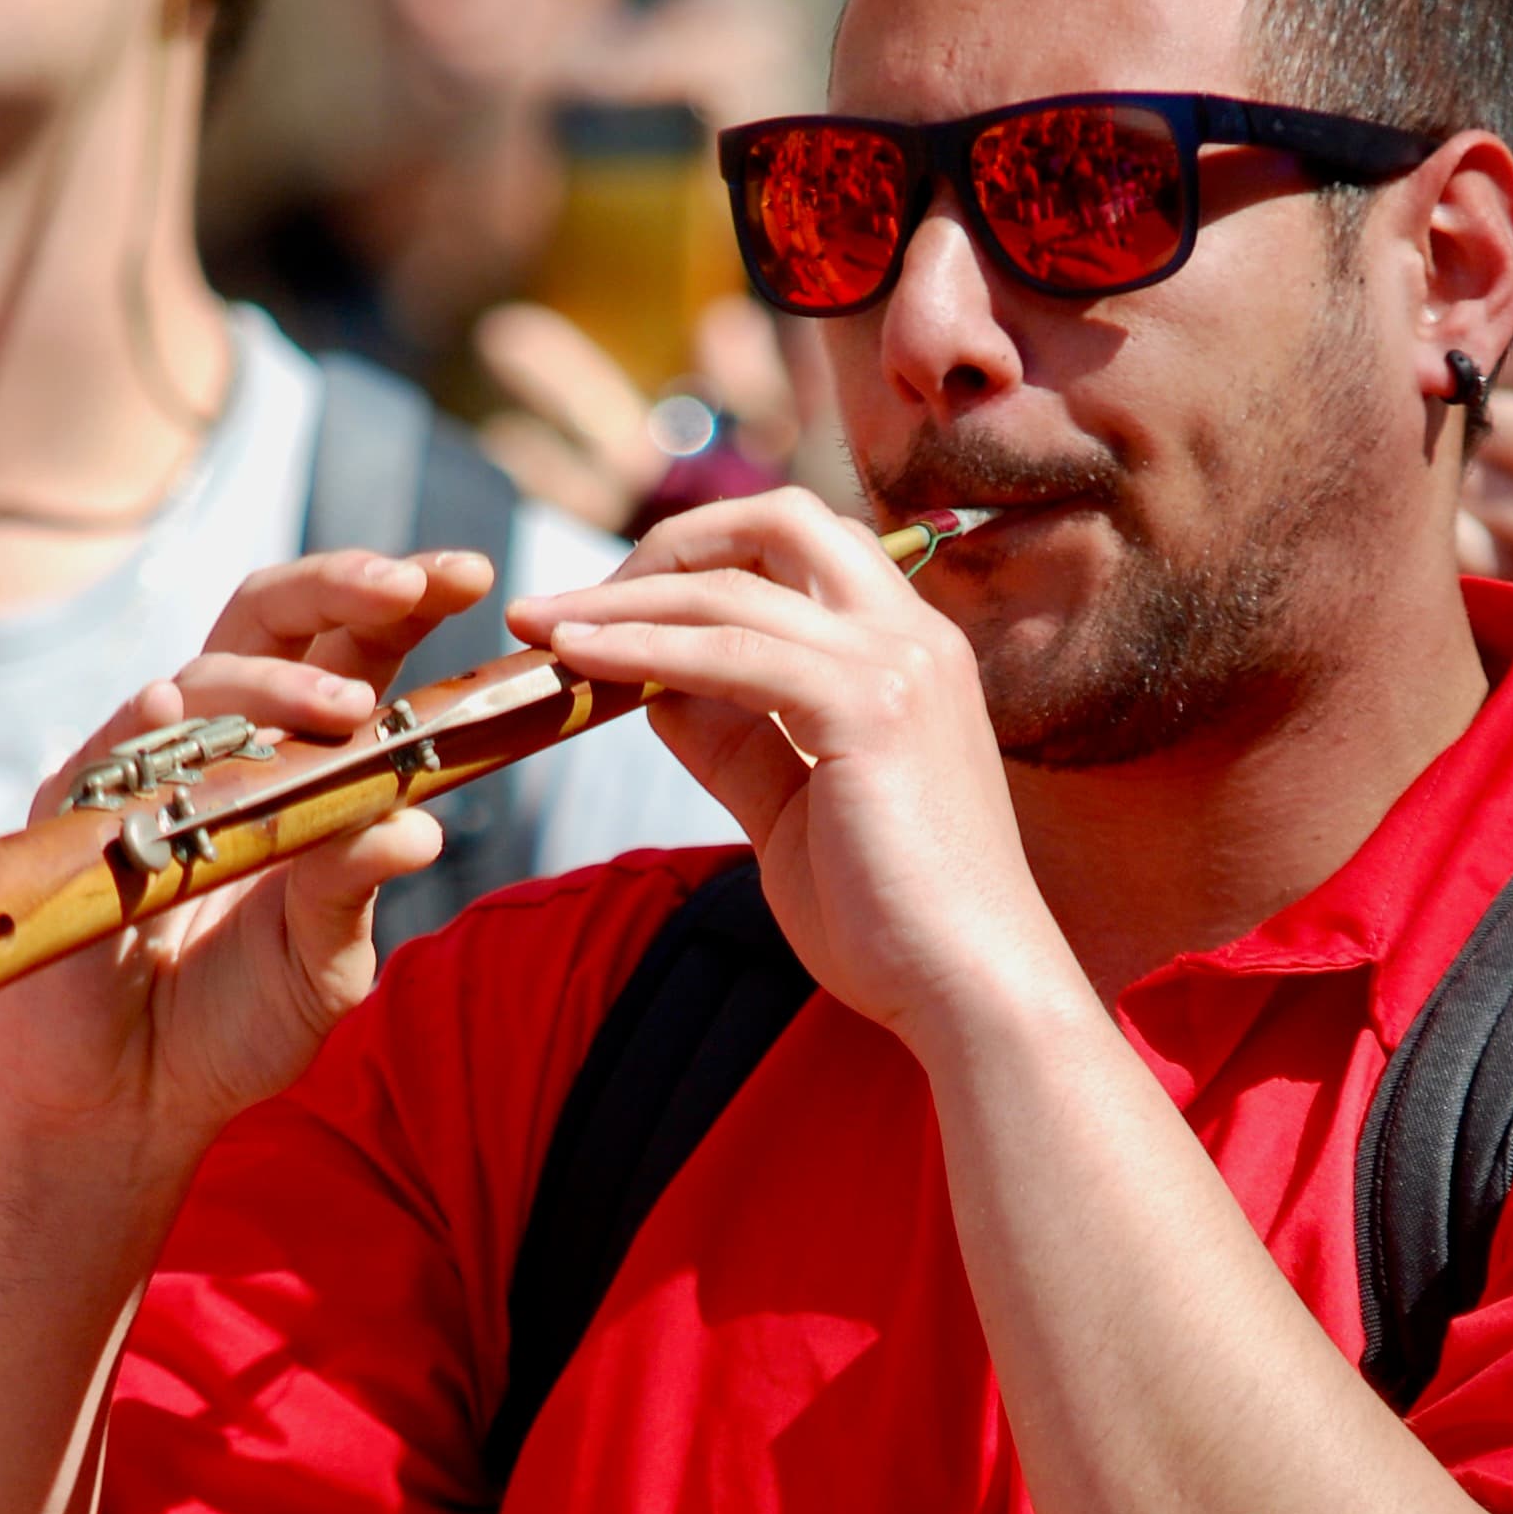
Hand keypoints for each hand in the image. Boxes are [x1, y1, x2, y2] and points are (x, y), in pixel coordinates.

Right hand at [0, 544, 496, 1149]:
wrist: (135, 1103)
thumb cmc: (233, 1024)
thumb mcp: (323, 962)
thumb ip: (357, 888)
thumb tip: (422, 827)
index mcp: (293, 762)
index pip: (348, 650)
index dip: (403, 604)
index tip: (473, 577)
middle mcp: (218, 746)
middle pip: (272, 618)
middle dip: (343, 585)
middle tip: (413, 586)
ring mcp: (143, 770)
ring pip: (205, 676)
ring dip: (279, 683)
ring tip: (348, 712)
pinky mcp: (78, 815)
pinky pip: (111, 751)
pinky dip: (152, 728)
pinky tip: (183, 713)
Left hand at [508, 486, 1054, 1040]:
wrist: (973, 991)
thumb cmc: (892, 924)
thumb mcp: (793, 812)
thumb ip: (735, 741)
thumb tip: (651, 689)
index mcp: (908, 654)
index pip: (802, 553)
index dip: (703, 564)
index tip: (614, 609)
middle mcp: (912, 637)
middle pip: (776, 522)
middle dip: (667, 546)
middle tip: (577, 602)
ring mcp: (896, 663)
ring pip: (734, 583)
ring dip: (621, 596)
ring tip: (539, 625)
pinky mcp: (865, 708)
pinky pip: (727, 650)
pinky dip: (640, 645)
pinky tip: (578, 659)